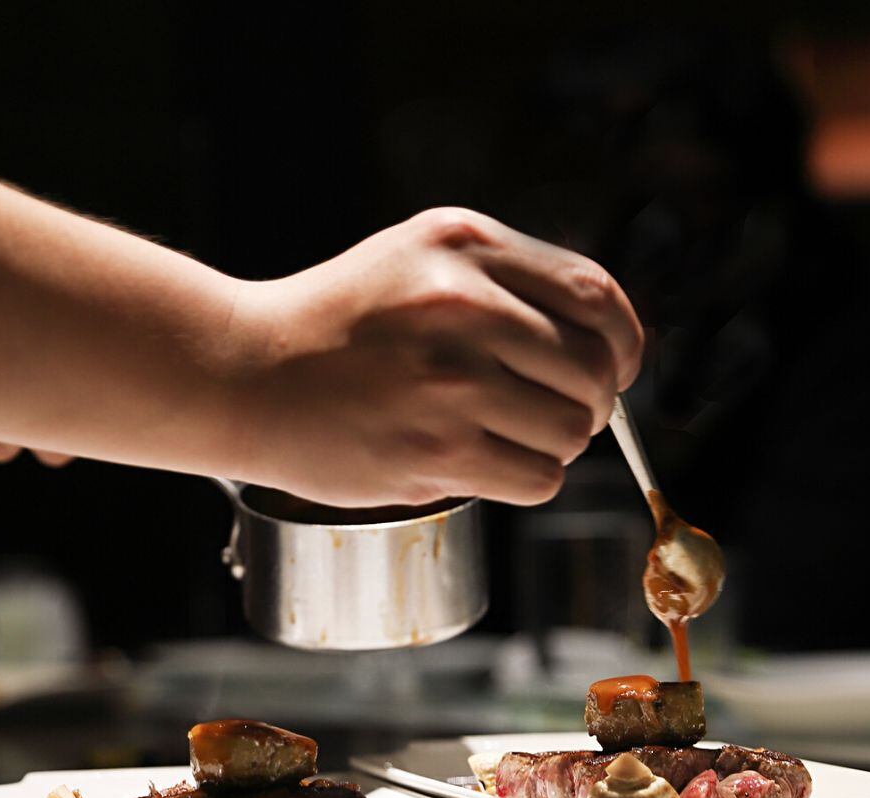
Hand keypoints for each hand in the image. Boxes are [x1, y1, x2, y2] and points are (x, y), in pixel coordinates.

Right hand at [226, 208, 643, 506]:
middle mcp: (463, 305)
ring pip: (571, 430)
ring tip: (506, 436)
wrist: (245, 374)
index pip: (595, 294)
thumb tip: (605, 342)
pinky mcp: (433, 450)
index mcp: (465, 247)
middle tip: (555, 412)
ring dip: (555, 444)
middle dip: (590, 402)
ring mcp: (449, 380)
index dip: (624, 342)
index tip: (618, 368)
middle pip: (592, 369)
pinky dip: (527, 479)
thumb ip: (506, 280)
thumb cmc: (338, 324)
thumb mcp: (419, 258)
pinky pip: (537, 478)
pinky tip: (488, 463)